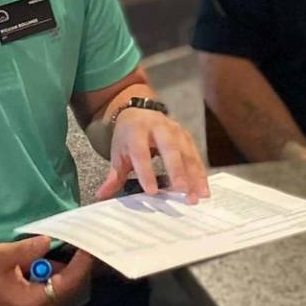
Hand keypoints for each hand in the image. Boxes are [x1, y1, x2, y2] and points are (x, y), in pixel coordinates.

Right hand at [0, 236, 96, 305]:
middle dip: (77, 263)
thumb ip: (26, 250)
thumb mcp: (0, 256)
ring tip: (71, 244)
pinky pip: (57, 289)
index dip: (81, 263)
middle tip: (83, 238)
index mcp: (32, 303)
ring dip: (67, 267)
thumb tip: (49, 241)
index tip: (90, 243)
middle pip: (71, 287)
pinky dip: (58, 274)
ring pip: (65, 288)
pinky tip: (53, 259)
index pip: (67, 283)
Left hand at [95, 108, 211, 201]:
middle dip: (177, 171)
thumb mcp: (118, 152)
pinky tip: (203, 189)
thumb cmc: (129, 136)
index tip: (152, 191)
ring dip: (194, 175)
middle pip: (170, 149)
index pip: (141, 153)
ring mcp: (175, 131)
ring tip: (198, 195)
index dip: (146, 172)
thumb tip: (101, 195)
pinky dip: (200, 172)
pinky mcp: (186, 136)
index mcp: (137, 131)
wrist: (139, 110)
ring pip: (187, 153)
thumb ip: (113, 175)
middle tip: (182, 190)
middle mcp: (159, 129)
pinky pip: (195, 155)